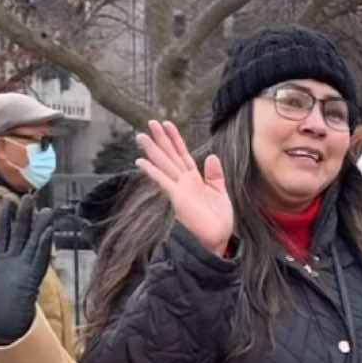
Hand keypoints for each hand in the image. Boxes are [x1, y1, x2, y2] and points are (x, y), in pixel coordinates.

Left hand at [0, 195, 53, 345]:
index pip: (3, 236)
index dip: (5, 219)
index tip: (7, 202)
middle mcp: (14, 264)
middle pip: (21, 235)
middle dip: (25, 217)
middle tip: (29, 198)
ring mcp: (24, 271)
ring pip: (34, 244)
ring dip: (39, 228)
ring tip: (45, 210)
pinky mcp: (32, 280)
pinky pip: (40, 260)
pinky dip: (44, 246)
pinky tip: (48, 232)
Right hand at [135, 119, 233, 256]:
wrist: (218, 239)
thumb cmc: (219, 221)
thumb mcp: (221, 192)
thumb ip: (214, 175)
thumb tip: (211, 156)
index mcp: (194, 180)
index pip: (182, 155)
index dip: (175, 139)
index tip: (168, 124)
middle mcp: (184, 182)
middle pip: (170, 156)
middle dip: (161, 139)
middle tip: (149, 122)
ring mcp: (179, 189)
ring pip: (164, 165)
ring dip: (152, 151)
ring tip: (140, 136)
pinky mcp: (178, 198)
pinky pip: (163, 181)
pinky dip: (153, 171)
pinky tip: (141, 162)